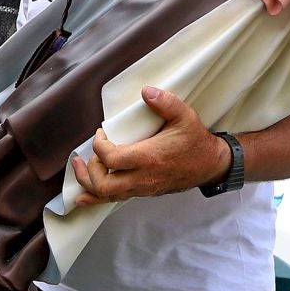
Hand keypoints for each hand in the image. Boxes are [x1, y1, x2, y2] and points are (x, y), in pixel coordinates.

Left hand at [70, 86, 227, 205]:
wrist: (210, 165)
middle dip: (89, 170)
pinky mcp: (143, 192)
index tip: (102, 133)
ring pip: (107, 195)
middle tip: (89, 154)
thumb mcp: (185, 117)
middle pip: (104, 184)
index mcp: (149, 158)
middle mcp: (143, 177)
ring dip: (88, 183)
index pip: (111, 158)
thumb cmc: (196, 142)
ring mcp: (142, 188)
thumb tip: (146, 91)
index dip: (99, 146)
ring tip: (79, 167)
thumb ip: (166, 102)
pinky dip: (97, 198)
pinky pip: (116, 200)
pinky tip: (83, 197)